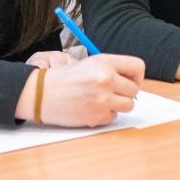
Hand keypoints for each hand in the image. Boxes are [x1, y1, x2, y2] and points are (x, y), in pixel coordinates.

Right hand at [26, 53, 144, 126]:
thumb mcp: (89, 63)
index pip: (138, 67)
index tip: (129, 81)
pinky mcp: (98, 116)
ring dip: (118, 105)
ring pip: (128, 105)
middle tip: (111, 92)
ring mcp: (103, 99)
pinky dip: (106, 114)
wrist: (42, 94)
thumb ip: (111, 69)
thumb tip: (132, 80)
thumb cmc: (63, 78)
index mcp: (104, 62)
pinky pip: (114, 117)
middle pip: (134, 90)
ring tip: (102, 100)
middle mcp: (106, 79)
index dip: (136, 76)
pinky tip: (91, 108)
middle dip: (125, 93)